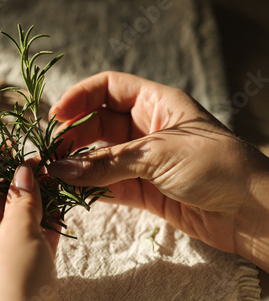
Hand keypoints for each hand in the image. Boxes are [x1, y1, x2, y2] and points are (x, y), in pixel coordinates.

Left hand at [0, 164, 58, 300]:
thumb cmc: (11, 286)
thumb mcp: (19, 234)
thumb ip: (22, 198)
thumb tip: (24, 170)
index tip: (15, 150)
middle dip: (16, 187)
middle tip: (42, 168)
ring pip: (5, 226)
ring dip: (29, 208)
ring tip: (54, 186)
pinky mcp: (3, 281)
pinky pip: (16, 247)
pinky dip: (34, 232)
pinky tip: (57, 215)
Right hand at [47, 71, 268, 270]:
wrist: (252, 213)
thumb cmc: (217, 167)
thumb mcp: (159, 154)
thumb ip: (108, 163)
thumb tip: (61, 169)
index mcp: (157, 103)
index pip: (109, 88)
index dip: (81, 97)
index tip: (57, 116)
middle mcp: (148, 128)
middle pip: (99, 123)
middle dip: (74, 136)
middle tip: (52, 153)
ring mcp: (145, 160)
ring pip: (101, 156)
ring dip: (78, 165)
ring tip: (55, 174)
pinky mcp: (145, 190)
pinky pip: (109, 184)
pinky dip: (91, 188)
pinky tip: (74, 191)